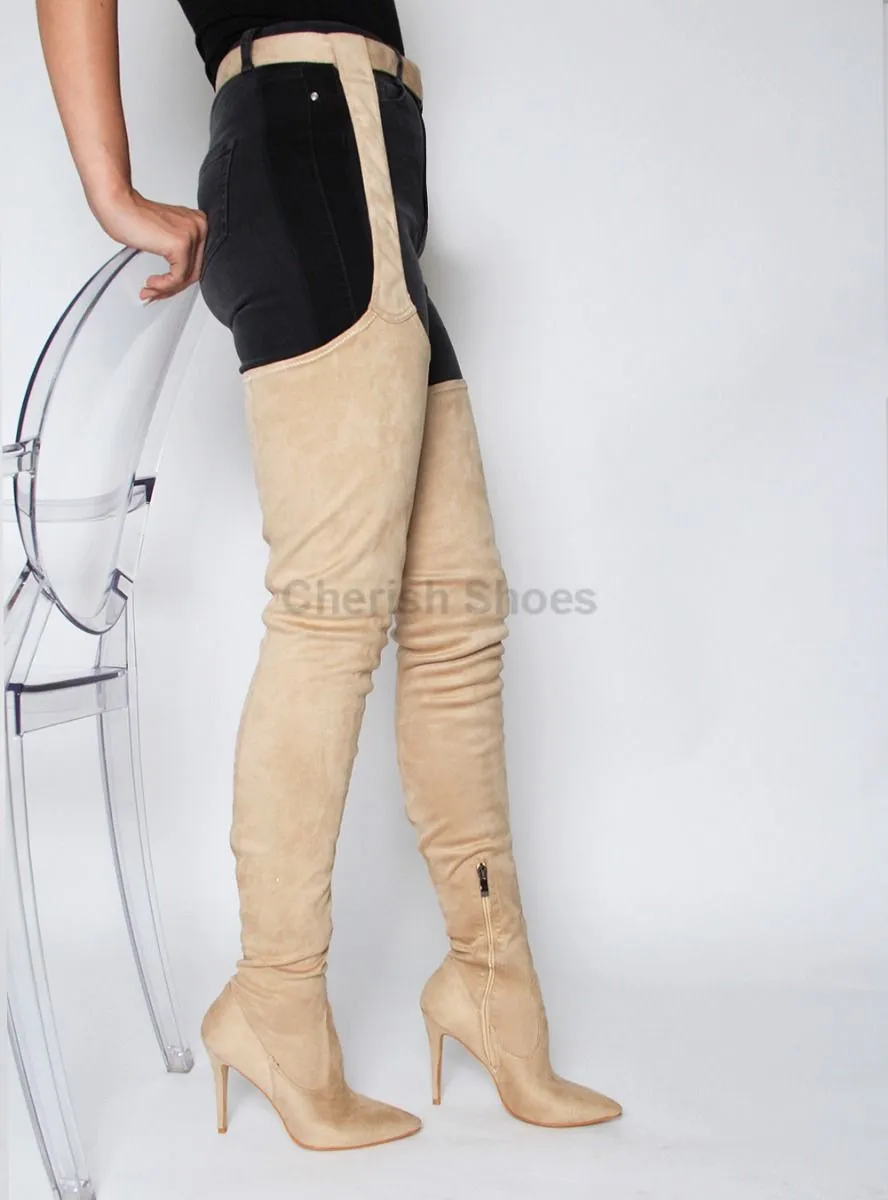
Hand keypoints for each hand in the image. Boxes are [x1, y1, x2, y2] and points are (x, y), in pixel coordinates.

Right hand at [92, 186, 207, 300]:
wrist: (117, 204)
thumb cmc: (132, 216)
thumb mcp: (163, 235)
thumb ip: (176, 249)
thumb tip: (179, 276)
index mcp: (197, 223)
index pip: (196, 261)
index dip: (179, 279)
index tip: (161, 287)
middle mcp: (199, 226)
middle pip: (194, 270)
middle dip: (173, 287)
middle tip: (154, 293)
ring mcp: (192, 234)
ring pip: (187, 276)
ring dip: (166, 289)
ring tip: (150, 290)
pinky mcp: (181, 244)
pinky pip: (178, 277)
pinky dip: (164, 285)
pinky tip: (151, 283)